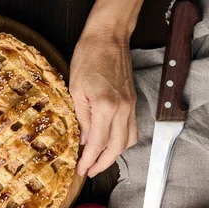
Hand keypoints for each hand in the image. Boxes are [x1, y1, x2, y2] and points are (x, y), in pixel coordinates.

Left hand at [70, 0, 145, 177]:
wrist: (108, 36)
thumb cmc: (88, 57)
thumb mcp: (75, 88)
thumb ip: (82, 117)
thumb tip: (86, 140)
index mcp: (105, 106)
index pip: (98, 143)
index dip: (89, 160)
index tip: (80, 170)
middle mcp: (122, 109)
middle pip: (117, 148)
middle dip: (103, 164)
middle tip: (89, 171)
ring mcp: (131, 105)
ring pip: (128, 140)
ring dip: (115, 155)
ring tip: (99, 161)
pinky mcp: (133, 100)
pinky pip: (132, 128)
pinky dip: (122, 141)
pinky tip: (110, 144)